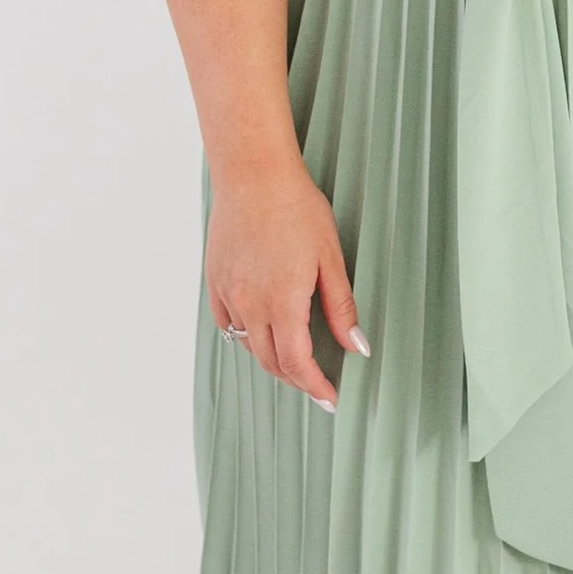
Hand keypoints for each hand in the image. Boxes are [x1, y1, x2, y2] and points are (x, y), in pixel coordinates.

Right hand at [206, 158, 367, 407]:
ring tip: (295, 362)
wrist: (253, 174)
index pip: (297, 363)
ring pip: (247, 345)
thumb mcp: (331, 258)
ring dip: (272, 360)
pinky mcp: (215, 281)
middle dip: (296, 380)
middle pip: (270, 362)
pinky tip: (263, 333)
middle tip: (318, 385)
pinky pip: (227, 324)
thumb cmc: (298, 208)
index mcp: (282, 302)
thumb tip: (357, 347)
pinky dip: (246, 337)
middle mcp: (250, 304)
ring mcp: (228, 293)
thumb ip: (341, 307)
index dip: (315, 386)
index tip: (331, 399)